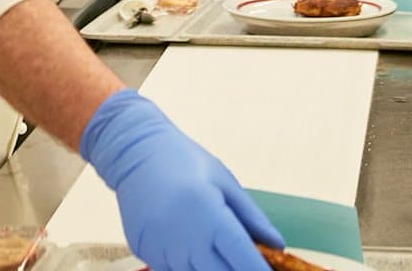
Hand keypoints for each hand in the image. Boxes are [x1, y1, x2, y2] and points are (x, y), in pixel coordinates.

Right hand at [82, 90, 283, 270]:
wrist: (134, 153)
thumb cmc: (184, 161)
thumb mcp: (225, 182)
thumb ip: (252, 218)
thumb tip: (277, 245)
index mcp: (209, 215)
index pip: (242, 258)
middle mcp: (185, 239)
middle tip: (246, 262)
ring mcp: (162, 250)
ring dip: (213, 268)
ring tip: (216, 247)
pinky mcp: (145, 254)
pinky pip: (173, 269)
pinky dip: (189, 264)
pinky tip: (192, 245)